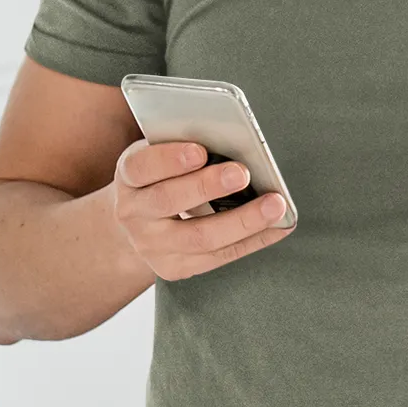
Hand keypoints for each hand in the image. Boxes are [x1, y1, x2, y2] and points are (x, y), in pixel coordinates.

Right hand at [113, 140, 293, 281]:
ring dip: (243, 220)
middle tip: (243, 173)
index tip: (199, 151)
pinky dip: (254, 240)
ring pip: (200, 236)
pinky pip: (220, 256)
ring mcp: (152, 246)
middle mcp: (133, 214)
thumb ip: (183, 146)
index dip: (169, 159)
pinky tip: (278, 226)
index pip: (141, 167)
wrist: (138, 223)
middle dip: (208, 186)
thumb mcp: (160, 156)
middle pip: (168, 200)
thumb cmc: (161, 177)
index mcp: (128, 177)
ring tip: (275, 204)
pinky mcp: (175, 268)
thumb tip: (232, 139)